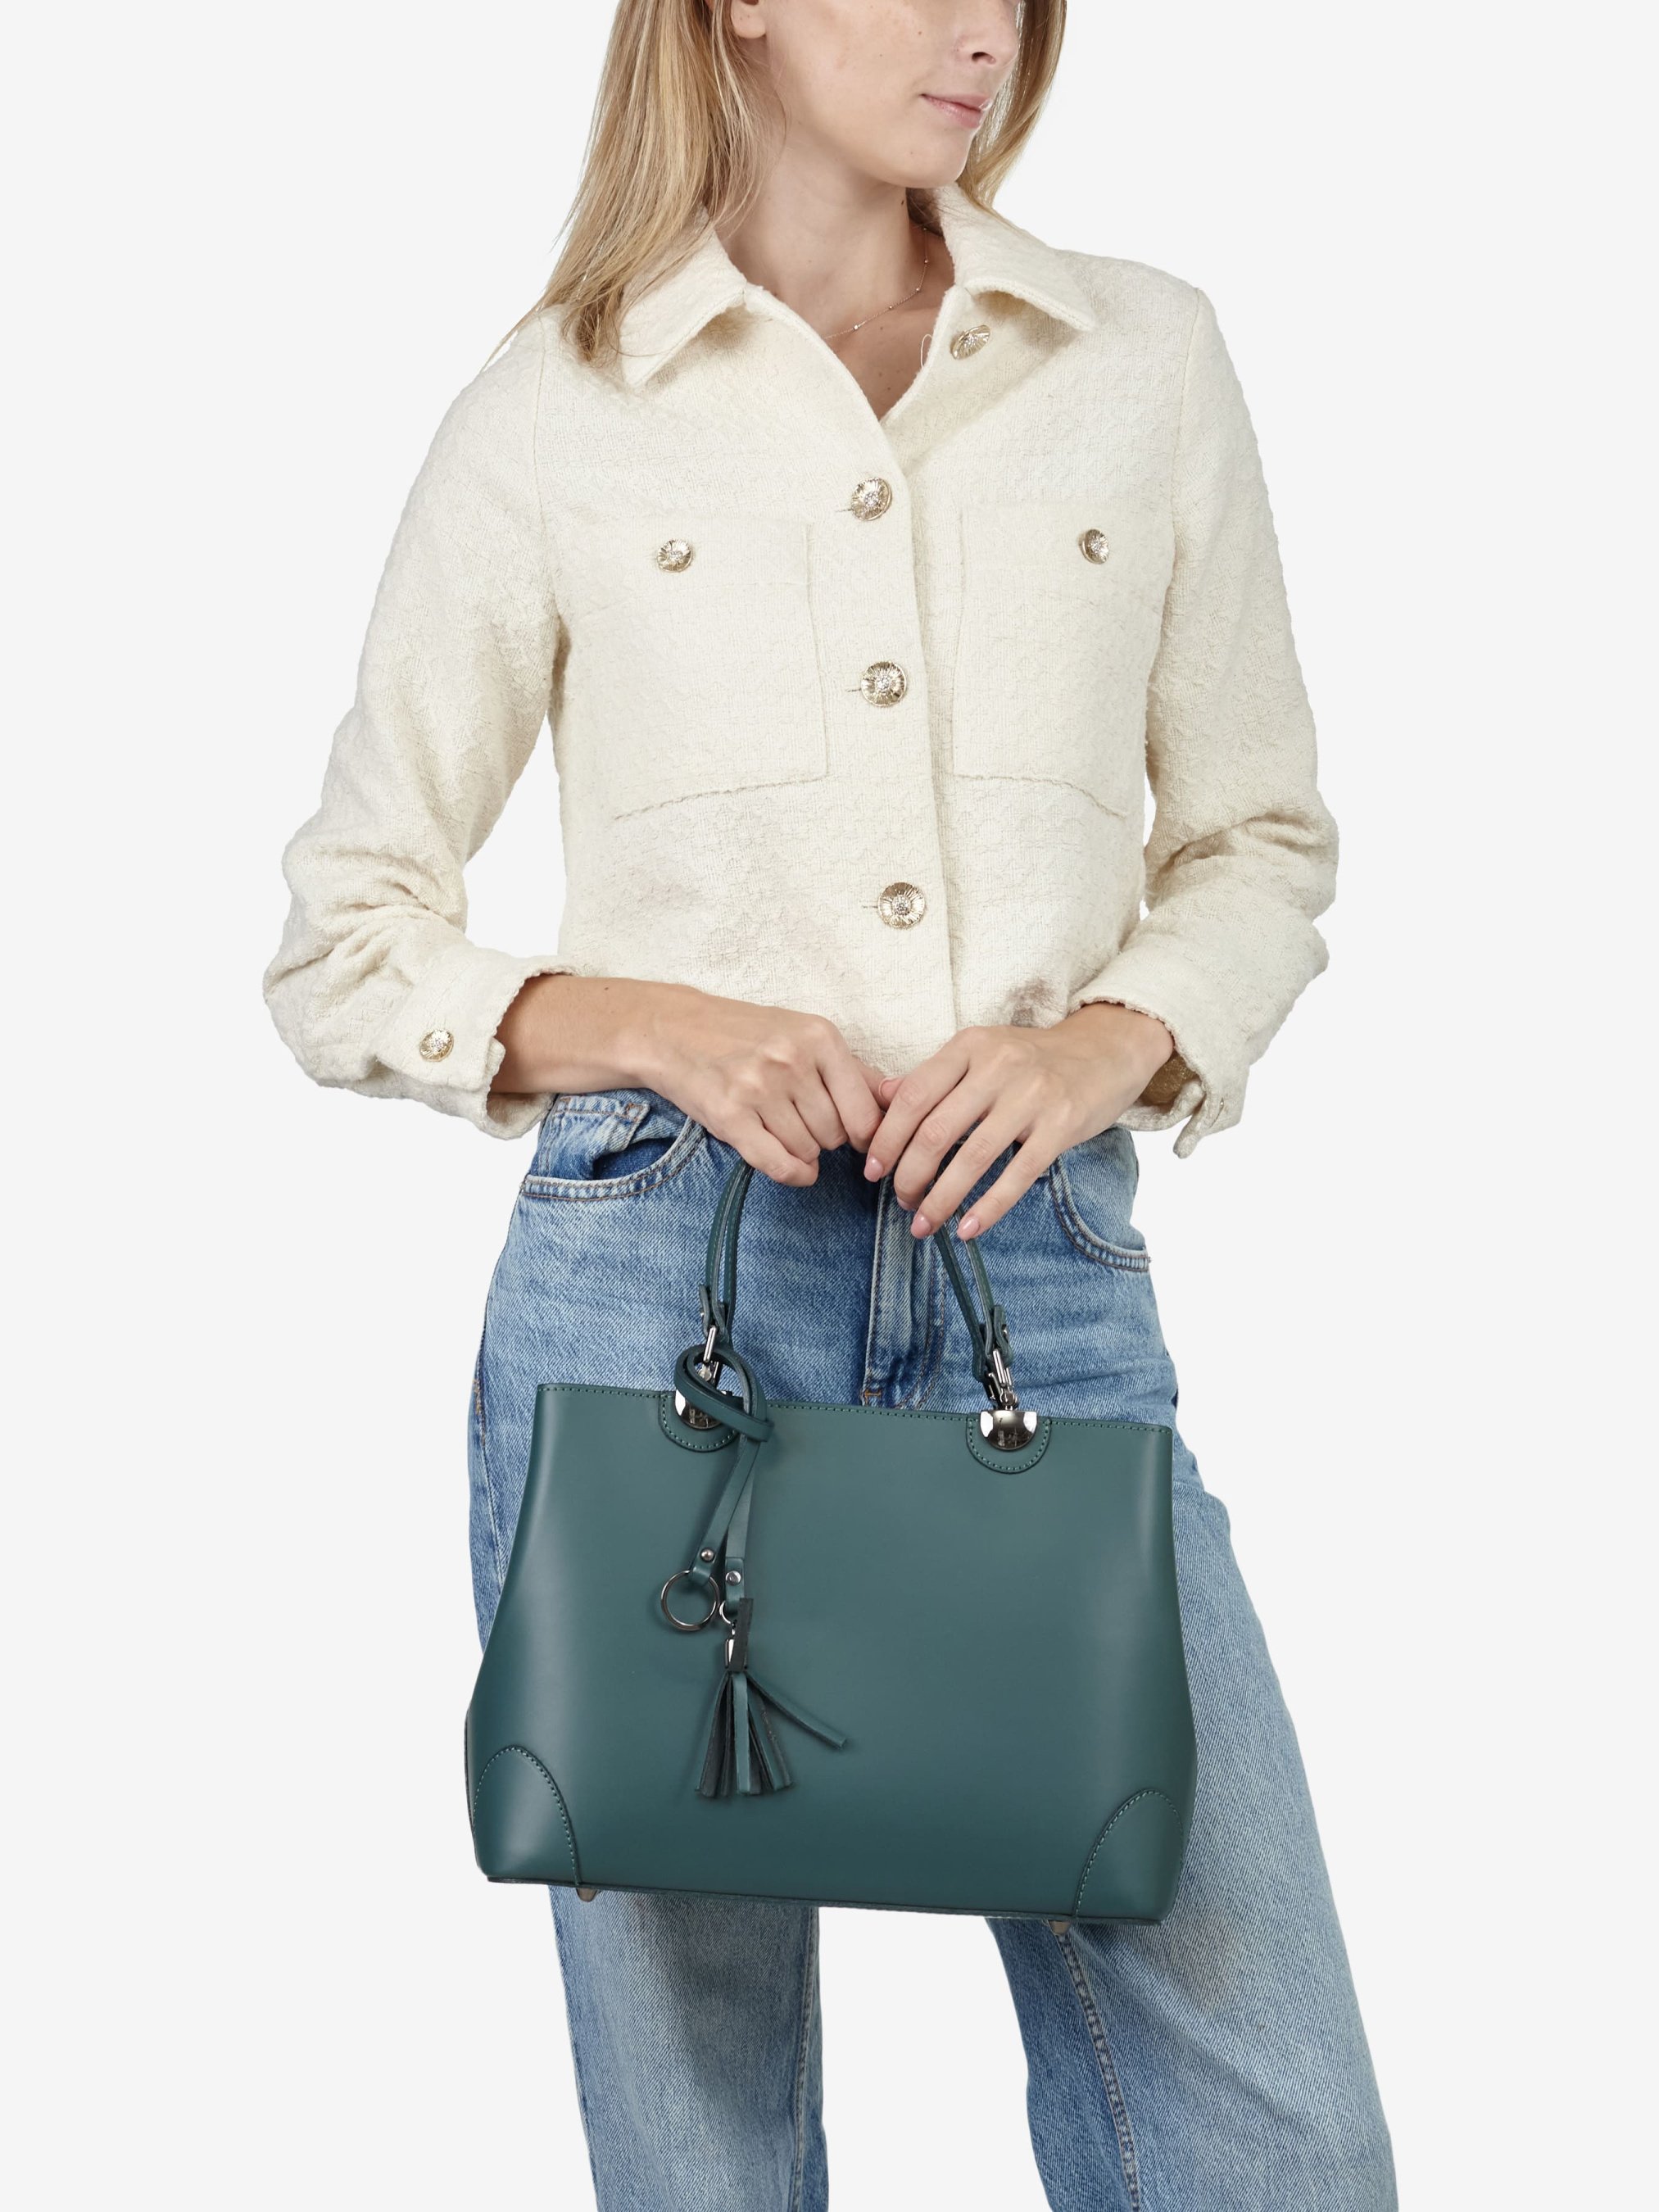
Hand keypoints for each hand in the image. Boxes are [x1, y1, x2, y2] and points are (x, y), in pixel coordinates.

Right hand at [494, 974, 882, 1186]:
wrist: (673, 1030)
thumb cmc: (746, 1034)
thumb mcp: (805, 1034)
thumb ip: (853, 1070)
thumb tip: (899, 1101)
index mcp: (819, 1037)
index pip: (865, 1111)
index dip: (866, 1135)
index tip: (857, 1138)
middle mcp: (791, 1061)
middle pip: (836, 1135)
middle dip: (829, 1141)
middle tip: (809, 1127)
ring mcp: (759, 1089)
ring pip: (809, 1151)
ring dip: (805, 1153)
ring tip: (787, 1132)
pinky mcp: (730, 1116)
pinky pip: (778, 1165)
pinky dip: (793, 1174)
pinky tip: (795, 1168)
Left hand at [862, 1003, 1174, 1238]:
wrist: (1104, 1051)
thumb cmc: (1032, 1060)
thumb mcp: (980, 1053)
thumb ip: (933, 1076)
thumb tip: (881, 1098)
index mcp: (970, 1046)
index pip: (913, 1096)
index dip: (887, 1138)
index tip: (873, 1171)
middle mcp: (998, 1066)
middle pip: (936, 1130)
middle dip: (910, 1175)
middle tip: (901, 1201)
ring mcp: (1032, 1096)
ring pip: (973, 1157)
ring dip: (942, 1199)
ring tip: (924, 1223)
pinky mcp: (1061, 1125)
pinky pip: (1018, 1174)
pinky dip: (988, 1207)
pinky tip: (968, 1228)